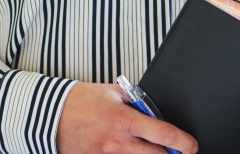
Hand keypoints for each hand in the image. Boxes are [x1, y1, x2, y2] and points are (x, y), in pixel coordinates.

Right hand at [56, 82, 197, 153]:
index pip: (163, 134)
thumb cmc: (78, 101)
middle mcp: (118, 142)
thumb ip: (133, 99)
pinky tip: (127, 150)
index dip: (183, 142)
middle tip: (174, 151)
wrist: (49, 116)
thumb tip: (150, 106)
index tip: (191, 145)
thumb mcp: (110, 92)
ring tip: (146, 147)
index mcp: (124, 120)